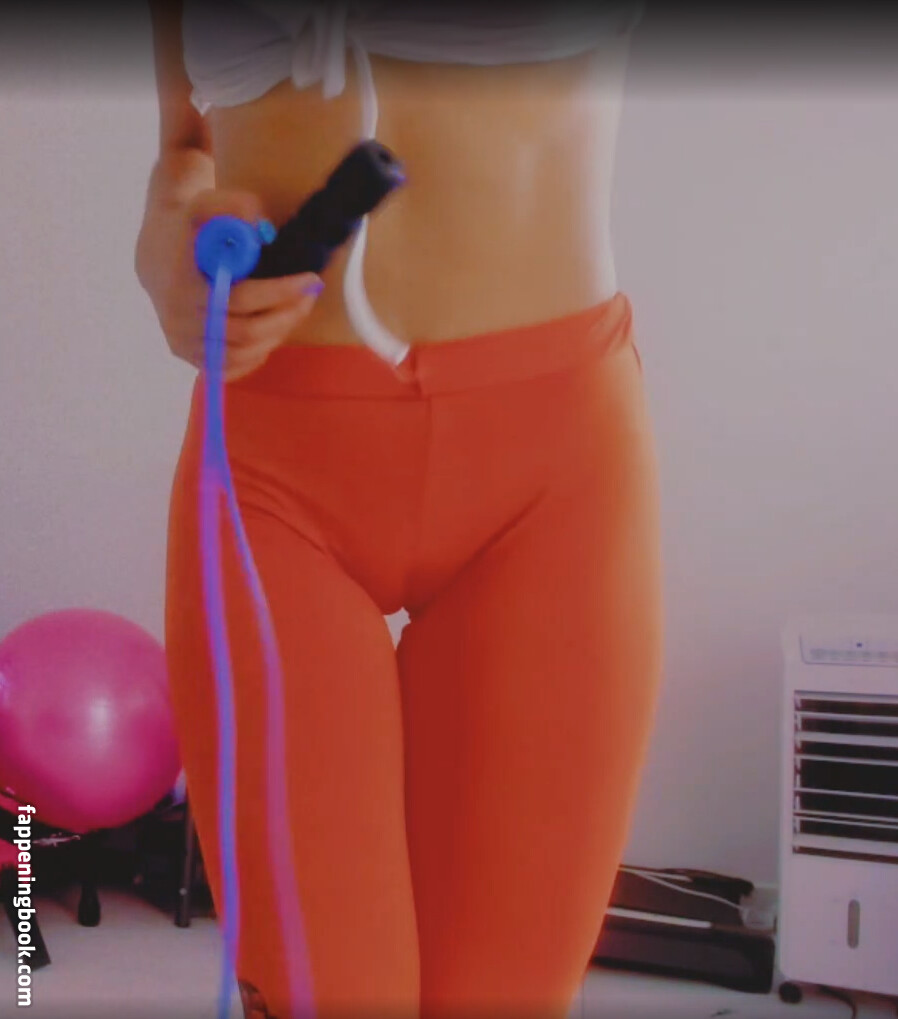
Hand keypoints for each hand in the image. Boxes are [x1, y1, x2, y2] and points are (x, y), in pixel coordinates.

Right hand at [139, 187, 323, 380]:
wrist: (158, 255)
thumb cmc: (192, 229)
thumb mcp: (207, 204)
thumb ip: (234, 204)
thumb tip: (261, 224)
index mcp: (182, 284)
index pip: (240, 299)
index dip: (280, 293)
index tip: (310, 279)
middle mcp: (179, 319)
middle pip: (246, 332)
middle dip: (286, 316)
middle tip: (310, 296)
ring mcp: (182, 342)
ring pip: (241, 354)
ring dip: (276, 335)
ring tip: (296, 311)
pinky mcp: (189, 356)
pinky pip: (230, 368)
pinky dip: (256, 355)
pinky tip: (272, 333)